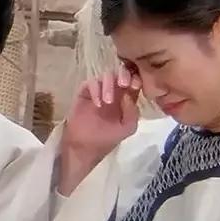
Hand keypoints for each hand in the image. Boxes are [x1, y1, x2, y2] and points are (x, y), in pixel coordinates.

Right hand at [58, 67, 141, 194]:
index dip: (135, 78)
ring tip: (107, 101)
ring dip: (108, 85)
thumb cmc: (107, 138)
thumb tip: (129, 94)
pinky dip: (95, 90)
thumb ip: (133, 112)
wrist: (85, 147)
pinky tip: (97, 103)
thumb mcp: (127, 128)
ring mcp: (98, 91)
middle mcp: (114, 91)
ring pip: (105, 76)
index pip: (134, 81)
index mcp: (126, 98)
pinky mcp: (84, 93)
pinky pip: (90, 83)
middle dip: (123, 74)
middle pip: (120, 73)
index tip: (134, 85)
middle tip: (123, 83)